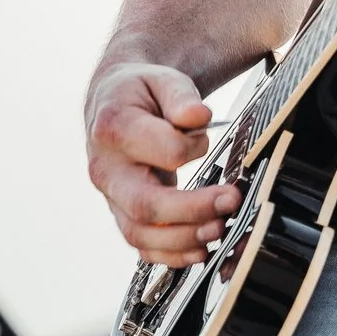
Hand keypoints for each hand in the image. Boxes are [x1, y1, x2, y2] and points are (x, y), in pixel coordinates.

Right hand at [84, 61, 239, 266]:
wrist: (113, 103)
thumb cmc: (142, 92)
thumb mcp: (161, 79)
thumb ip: (181, 95)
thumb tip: (198, 116)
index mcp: (113, 128)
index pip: (164, 150)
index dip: (193, 147)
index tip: (206, 135)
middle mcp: (106, 169)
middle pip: (145, 204)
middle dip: (192, 210)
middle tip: (231, 202)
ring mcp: (111, 196)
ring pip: (140, 233)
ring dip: (183, 239)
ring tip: (220, 230)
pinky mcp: (122, 213)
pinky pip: (141, 245)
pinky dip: (171, 255)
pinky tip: (200, 251)